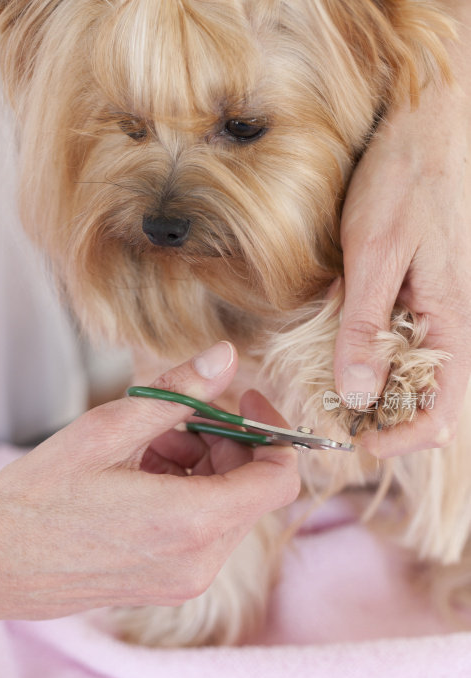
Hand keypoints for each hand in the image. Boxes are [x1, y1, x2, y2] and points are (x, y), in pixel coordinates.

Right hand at [0, 341, 299, 622]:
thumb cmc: (40, 499)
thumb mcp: (108, 430)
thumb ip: (178, 392)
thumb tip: (225, 357)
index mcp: (193, 522)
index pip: (279, 479)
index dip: (272, 432)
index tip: (244, 401)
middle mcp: (200, 562)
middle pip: (251, 489)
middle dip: (224, 443)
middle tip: (174, 420)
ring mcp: (185, 580)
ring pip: (227, 508)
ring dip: (201, 467)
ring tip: (146, 447)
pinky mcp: (169, 585)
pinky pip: (203, 532)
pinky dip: (187, 496)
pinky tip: (140, 476)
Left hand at [335, 38, 470, 457]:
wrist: (426, 124)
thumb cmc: (406, 178)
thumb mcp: (373, 253)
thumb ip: (363, 325)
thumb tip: (356, 394)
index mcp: (454, 321)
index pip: (442, 410)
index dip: (403, 439)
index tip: (359, 443)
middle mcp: (454, 324)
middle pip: (429, 402)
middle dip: (385, 421)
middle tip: (336, 416)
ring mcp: (440, 311)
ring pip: (416, 379)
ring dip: (378, 394)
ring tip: (334, 390)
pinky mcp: (423, 296)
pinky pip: (405, 345)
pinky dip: (376, 360)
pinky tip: (345, 351)